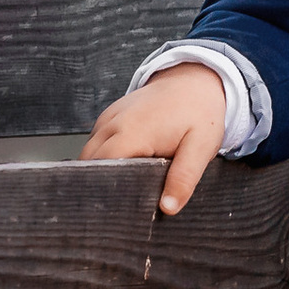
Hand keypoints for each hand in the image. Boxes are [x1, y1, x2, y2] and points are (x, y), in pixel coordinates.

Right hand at [82, 63, 226, 213]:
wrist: (194, 79)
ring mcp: (108, 118)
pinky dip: (102, 157)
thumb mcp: (201, 147)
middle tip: (118, 206)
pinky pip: (95, 142)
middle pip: (88, 164)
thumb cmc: (199, 112)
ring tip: (121, 189)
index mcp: (132, 133)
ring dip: (99, 171)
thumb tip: (168, 208)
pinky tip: (121, 168)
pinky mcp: (108, 116)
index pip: (101, 170)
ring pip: (88, 154)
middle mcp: (112, 124)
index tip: (114, 210)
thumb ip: (183, 178)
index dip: (104, 191)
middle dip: (99, 185)